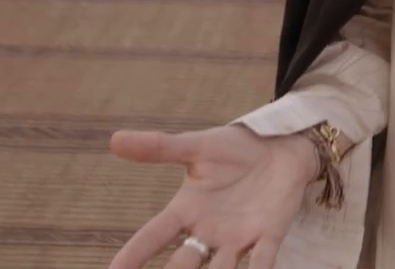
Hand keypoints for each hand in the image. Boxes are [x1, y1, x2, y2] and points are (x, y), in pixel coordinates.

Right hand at [107, 124, 318, 268]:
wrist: (280, 145)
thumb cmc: (234, 149)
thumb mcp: (196, 146)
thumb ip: (159, 147)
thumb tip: (114, 138)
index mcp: (186, 211)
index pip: (153, 236)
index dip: (133, 254)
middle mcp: (208, 231)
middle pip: (184, 263)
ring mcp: (238, 237)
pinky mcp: (269, 235)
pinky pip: (263, 260)